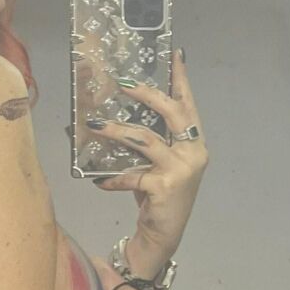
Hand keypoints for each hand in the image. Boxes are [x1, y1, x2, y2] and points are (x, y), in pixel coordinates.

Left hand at [89, 51, 205, 259]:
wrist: (163, 236)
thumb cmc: (158, 197)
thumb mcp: (156, 166)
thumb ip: (147, 144)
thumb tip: (113, 118)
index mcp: (194, 144)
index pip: (188, 105)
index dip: (182, 79)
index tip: (176, 52)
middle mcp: (194, 153)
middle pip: (172, 113)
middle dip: (147, 94)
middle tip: (122, 83)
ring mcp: (182, 170)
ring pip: (145, 139)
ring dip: (117, 130)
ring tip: (95, 123)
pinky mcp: (164, 187)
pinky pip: (132, 174)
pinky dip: (113, 177)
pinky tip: (98, 181)